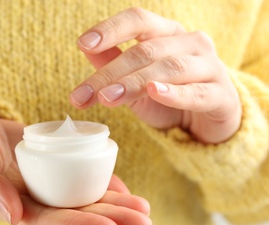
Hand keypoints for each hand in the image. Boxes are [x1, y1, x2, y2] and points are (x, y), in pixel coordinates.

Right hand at [0, 117, 151, 224]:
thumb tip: (12, 215)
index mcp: (13, 206)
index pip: (51, 222)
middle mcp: (34, 200)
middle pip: (76, 214)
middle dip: (112, 219)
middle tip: (145, 221)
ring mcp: (45, 184)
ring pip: (84, 198)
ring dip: (115, 204)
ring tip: (144, 208)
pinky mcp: (51, 165)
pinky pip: (80, 177)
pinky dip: (102, 182)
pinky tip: (124, 188)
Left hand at [70, 7, 241, 143]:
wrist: (208, 123)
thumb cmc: (170, 97)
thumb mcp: (136, 82)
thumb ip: (114, 64)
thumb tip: (85, 47)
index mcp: (168, 34)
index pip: (138, 20)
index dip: (111, 29)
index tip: (83, 43)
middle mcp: (190, 43)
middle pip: (146, 50)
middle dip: (110, 74)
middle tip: (82, 95)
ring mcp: (210, 67)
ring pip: (169, 69)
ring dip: (134, 83)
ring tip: (107, 97)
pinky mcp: (222, 96)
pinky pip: (198, 92)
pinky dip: (175, 93)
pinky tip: (156, 92)